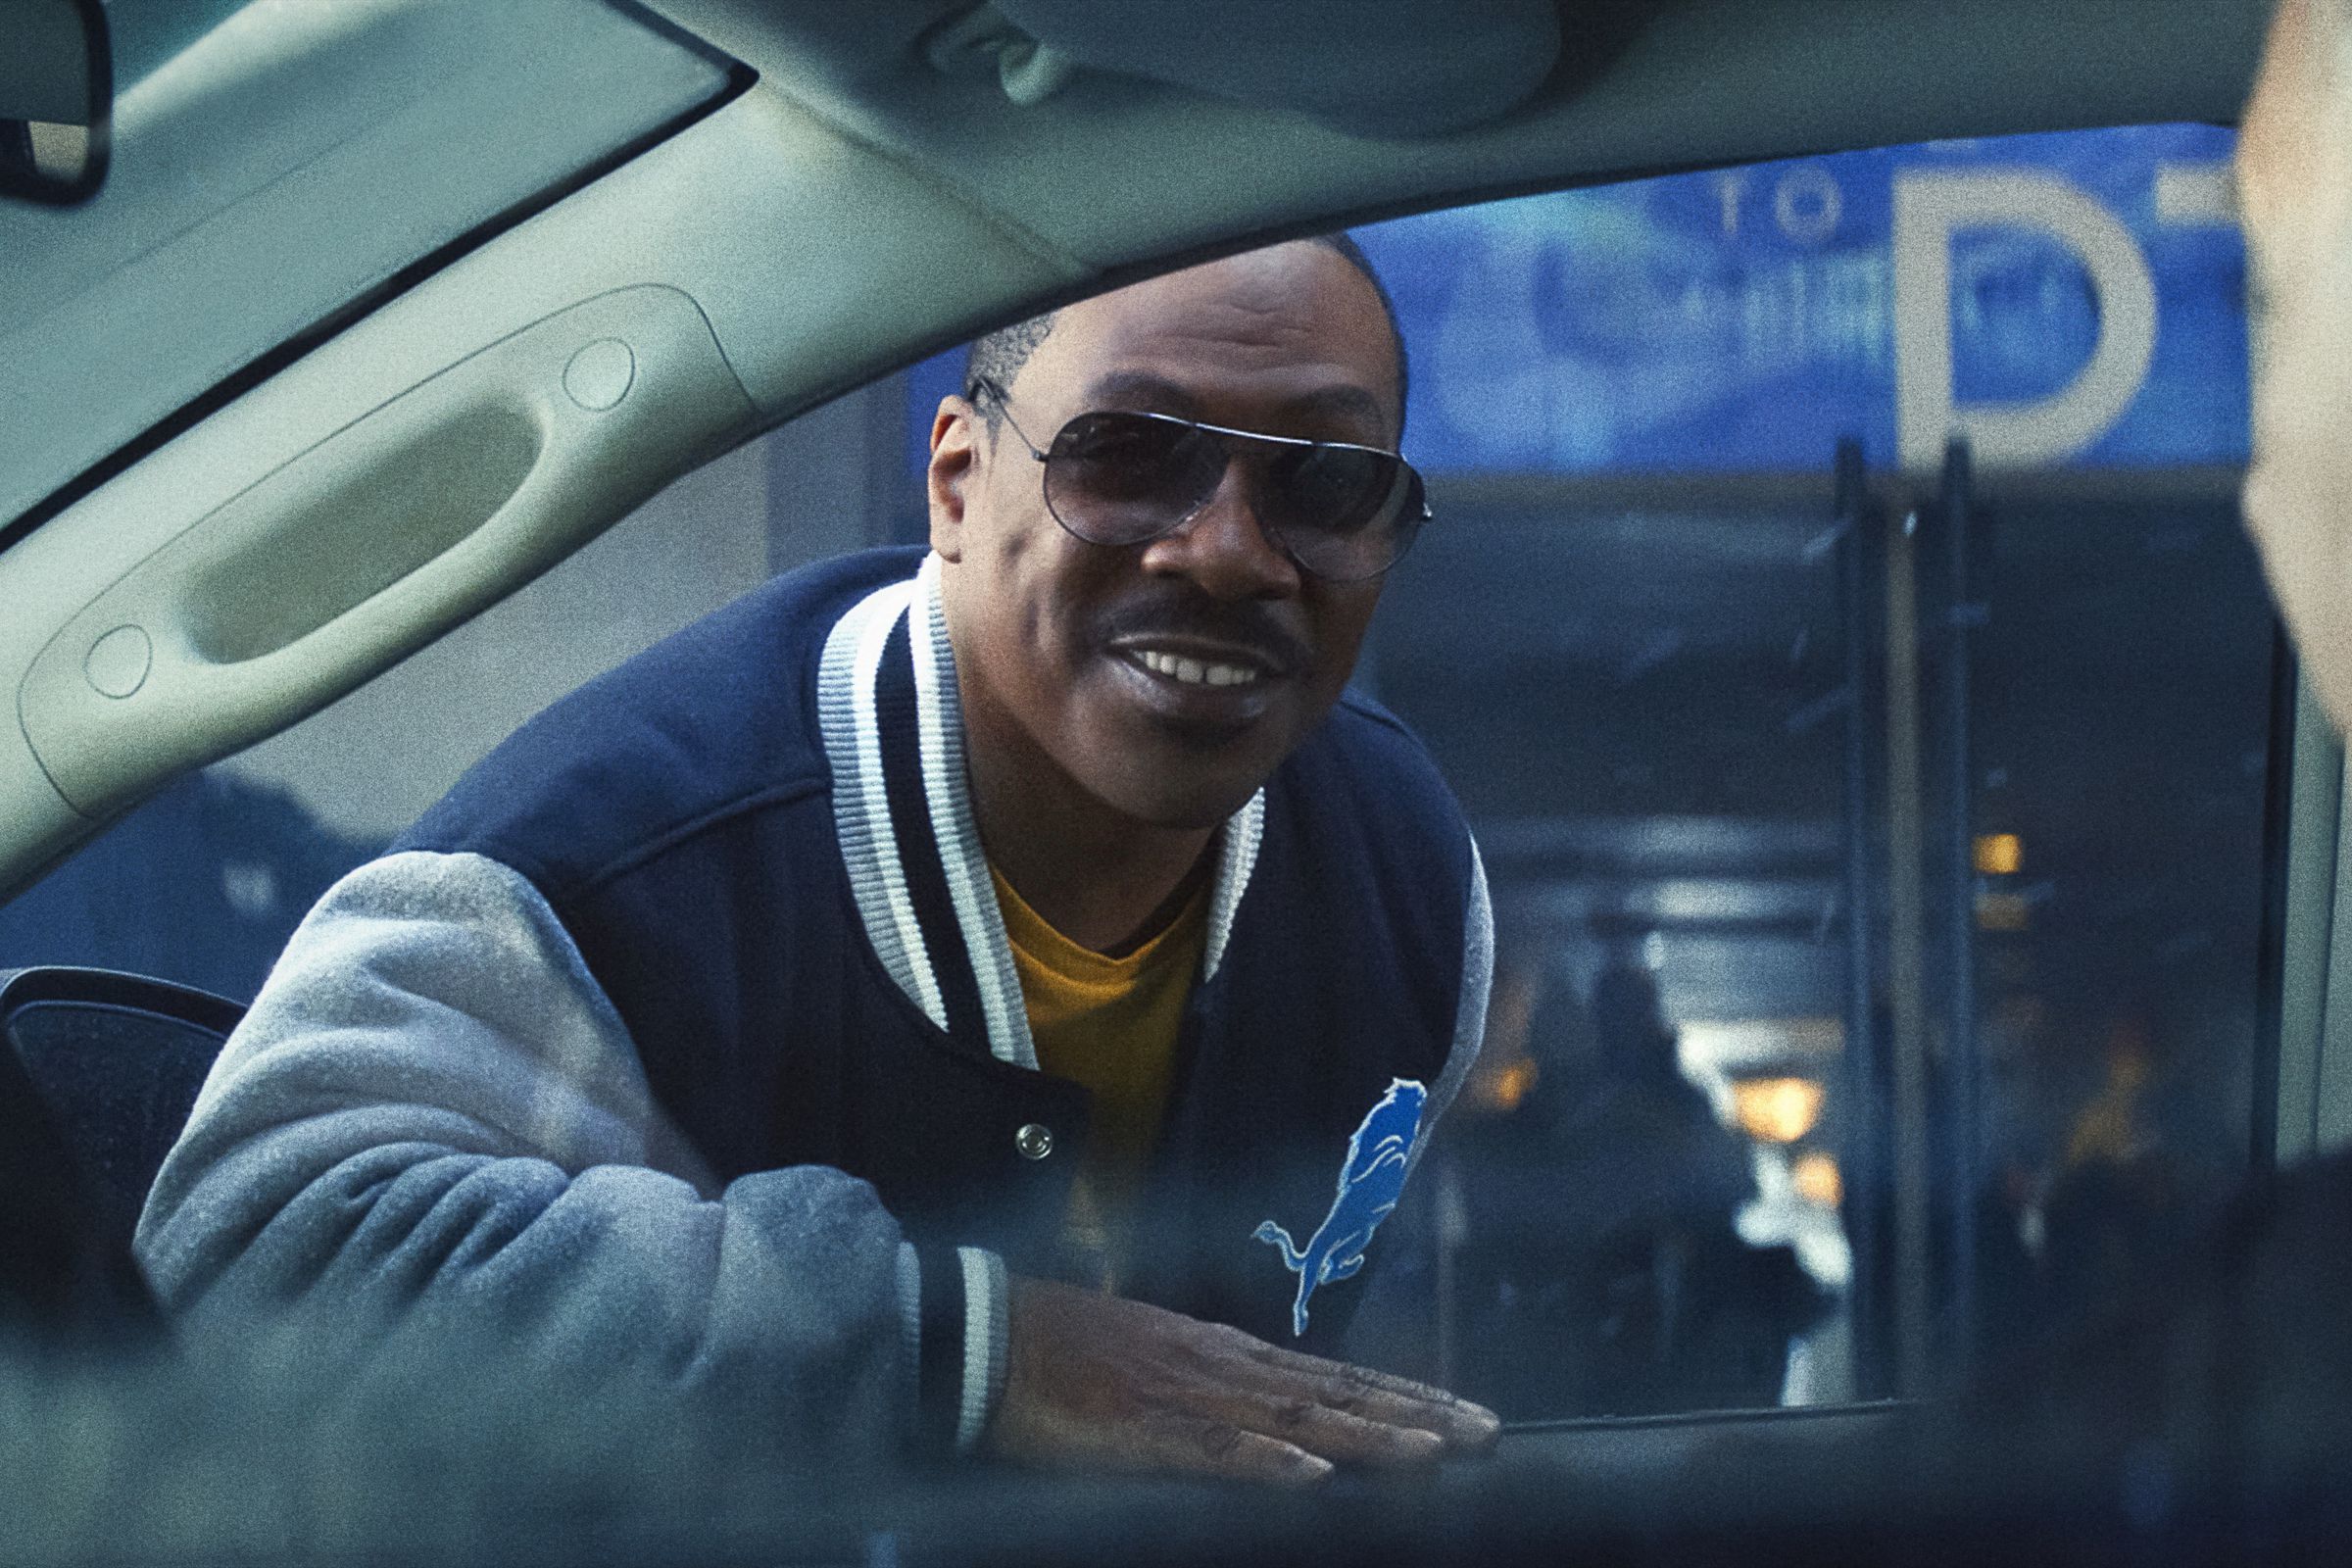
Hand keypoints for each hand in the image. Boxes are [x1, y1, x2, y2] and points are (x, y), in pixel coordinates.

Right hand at [983, 1276, 1500, 1483]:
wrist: (991, 1335)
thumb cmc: (1066, 1353)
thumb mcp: (1155, 1366)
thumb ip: (1211, 1393)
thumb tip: (1271, 1427)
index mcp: (1227, 1357)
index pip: (1336, 1377)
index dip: (1402, 1395)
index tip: (1462, 1414)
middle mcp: (1224, 1368)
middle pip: (1338, 1392)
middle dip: (1416, 1413)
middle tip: (1486, 1433)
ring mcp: (1188, 1395)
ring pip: (1298, 1419)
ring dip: (1369, 1435)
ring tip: (1431, 1454)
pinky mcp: (1143, 1428)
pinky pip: (1215, 1451)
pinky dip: (1267, 1465)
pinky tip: (1313, 1479)